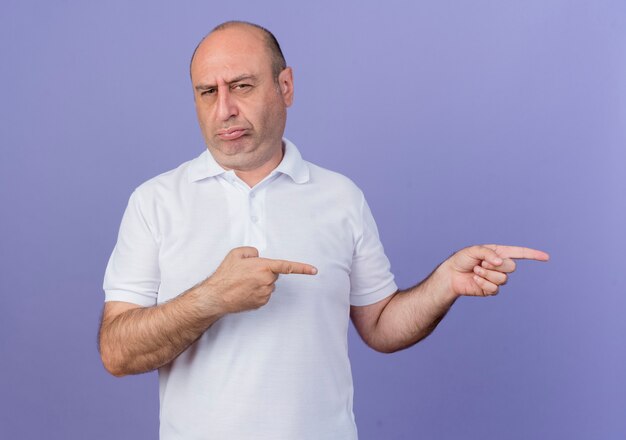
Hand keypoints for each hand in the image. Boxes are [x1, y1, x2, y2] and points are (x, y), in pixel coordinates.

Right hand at [202, 247, 317, 313]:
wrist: (216, 296)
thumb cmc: (225, 275)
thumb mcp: (236, 253)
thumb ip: (252, 251)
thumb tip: (258, 256)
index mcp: (264, 267)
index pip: (287, 266)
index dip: (303, 268)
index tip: (314, 270)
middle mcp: (267, 281)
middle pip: (273, 274)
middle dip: (264, 272)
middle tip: (247, 273)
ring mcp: (265, 293)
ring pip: (269, 285)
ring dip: (260, 282)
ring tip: (243, 283)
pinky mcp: (261, 303)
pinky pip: (264, 294)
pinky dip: (257, 292)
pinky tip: (245, 291)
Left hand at [444, 244, 548, 296]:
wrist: (451, 275)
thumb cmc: (462, 260)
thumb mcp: (474, 250)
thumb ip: (488, 253)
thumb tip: (499, 262)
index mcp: (499, 253)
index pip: (519, 253)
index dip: (533, 255)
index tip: (546, 257)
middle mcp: (500, 266)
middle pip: (512, 267)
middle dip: (495, 265)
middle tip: (481, 264)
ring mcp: (496, 278)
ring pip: (503, 279)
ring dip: (487, 274)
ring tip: (476, 270)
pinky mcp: (490, 289)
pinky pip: (494, 289)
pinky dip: (483, 283)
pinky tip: (475, 279)